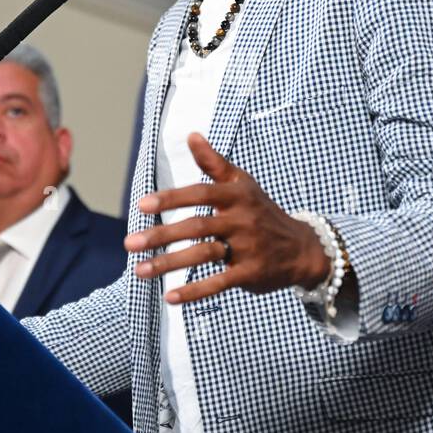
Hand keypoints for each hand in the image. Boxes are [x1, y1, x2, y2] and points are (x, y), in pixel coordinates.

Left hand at [124, 132, 330, 303]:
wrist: (302, 247)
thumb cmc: (262, 211)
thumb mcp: (242, 184)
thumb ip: (214, 163)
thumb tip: (191, 135)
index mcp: (236, 195)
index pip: (200, 194)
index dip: (172, 198)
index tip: (142, 205)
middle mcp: (242, 220)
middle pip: (196, 226)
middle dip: (161, 235)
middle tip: (130, 243)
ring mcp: (247, 248)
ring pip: (203, 255)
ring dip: (169, 264)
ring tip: (140, 271)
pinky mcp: (251, 273)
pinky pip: (219, 282)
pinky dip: (195, 291)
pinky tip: (170, 297)